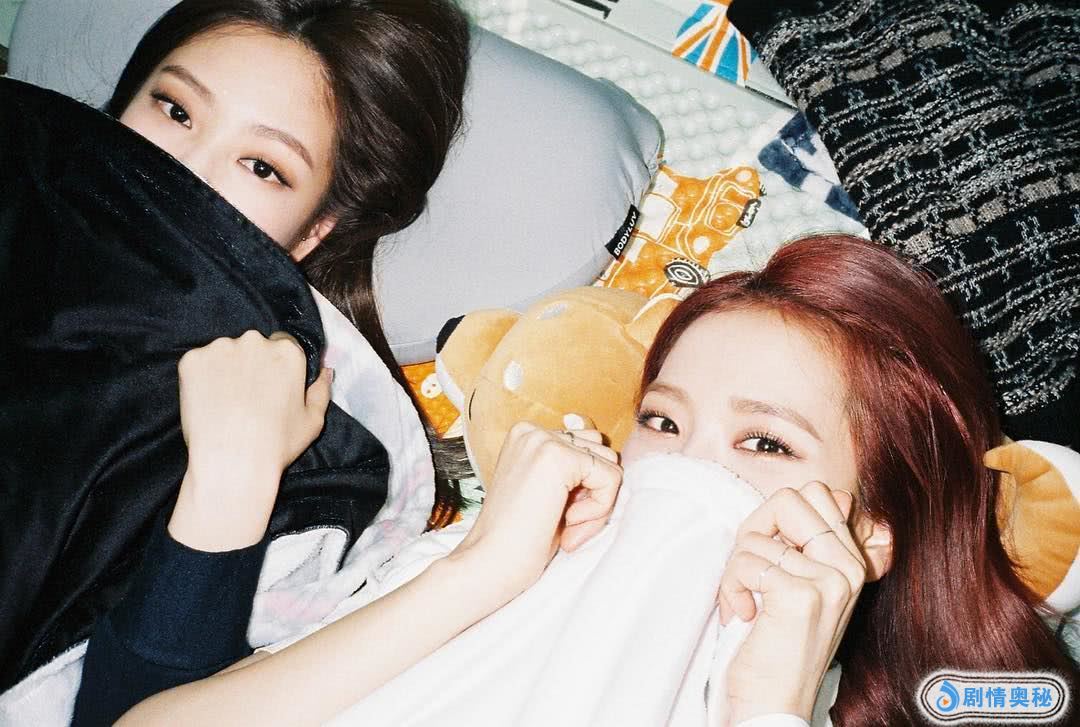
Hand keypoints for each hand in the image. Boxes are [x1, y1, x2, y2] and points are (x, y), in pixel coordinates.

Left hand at [169, 330, 332, 550]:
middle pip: (253, 346)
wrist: (232, 462)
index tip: (270, 384)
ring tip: (225, 402)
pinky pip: (198, 363)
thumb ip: (322, 390)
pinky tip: (207, 402)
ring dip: (225, 369)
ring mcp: (221, 349)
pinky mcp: (192, 361)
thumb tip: (327, 371)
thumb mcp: (314, 421)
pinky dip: (201, 378)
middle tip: (247, 397)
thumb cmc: (277, 444)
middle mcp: (255, 342)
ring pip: (224, 353)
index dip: (276, 365)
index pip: (283, 344)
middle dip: (251, 364)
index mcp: (288, 352)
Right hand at [450, 422, 621, 608]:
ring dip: (596, 503)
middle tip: (566, 526)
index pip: (586, 447)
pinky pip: (610, 478)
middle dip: (594, 494)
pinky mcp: (558, 456)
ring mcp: (544, 440)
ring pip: (609, 464)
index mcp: (527, 436)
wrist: (490, 563)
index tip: (562, 518)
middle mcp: (533, 431)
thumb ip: (573, 469)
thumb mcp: (549, 493)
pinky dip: (599, 509)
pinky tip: (568, 524)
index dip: (584, 489)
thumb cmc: (519, 538)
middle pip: (601, 453)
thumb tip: (604, 448)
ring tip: (567, 525)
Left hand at [718, 481, 864, 723]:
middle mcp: (849, 568)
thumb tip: (802, 497)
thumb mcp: (799, 584)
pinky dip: (730, 589)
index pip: (819, 493)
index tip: (770, 557)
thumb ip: (802, 541)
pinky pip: (746, 562)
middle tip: (752, 571)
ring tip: (747, 605)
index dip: (776, 517)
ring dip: (736, 571)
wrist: (773, 704)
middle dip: (754, 531)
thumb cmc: (775, 644)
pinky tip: (744, 616)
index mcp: (852, 561)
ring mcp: (830, 581)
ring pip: (757, 536)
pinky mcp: (801, 596)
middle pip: (789, 497)